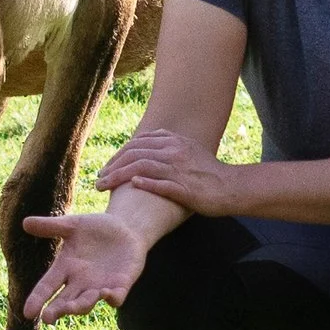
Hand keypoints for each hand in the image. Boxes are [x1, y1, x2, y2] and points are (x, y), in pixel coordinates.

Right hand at [20, 209, 147, 321]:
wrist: (126, 228)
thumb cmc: (96, 228)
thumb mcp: (73, 225)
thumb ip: (51, 226)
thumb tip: (25, 222)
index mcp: (65, 268)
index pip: (47, 286)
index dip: (37, 299)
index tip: (28, 313)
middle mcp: (79, 283)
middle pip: (64, 302)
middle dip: (57, 310)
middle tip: (48, 319)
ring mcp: (99, 286)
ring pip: (86, 303)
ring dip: (81, 305)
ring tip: (73, 306)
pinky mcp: (120, 286)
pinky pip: (116, 297)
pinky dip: (112, 298)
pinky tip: (108, 295)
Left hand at [97, 127, 246, 216]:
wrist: (231, 187)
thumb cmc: (208, 173)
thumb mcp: (189, 151)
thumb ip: (168, 147)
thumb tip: (146, 150)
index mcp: (175, 141)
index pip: (138, 142)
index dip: (118, 154)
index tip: (107, 167)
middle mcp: (175, 151)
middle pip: (134, 152)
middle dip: (112, 165)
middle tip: (99, 179)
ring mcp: (179, 169)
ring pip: (140, 166)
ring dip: (117, 176)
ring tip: (103, 186)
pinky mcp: (183, 188)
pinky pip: (159, 183)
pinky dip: (143, 183)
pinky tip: (130, 186)